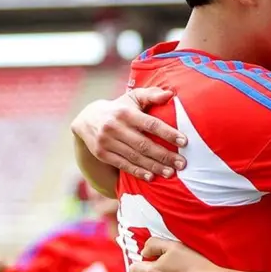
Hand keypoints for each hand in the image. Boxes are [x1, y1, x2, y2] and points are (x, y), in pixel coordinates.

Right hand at [71, 88, 187, 181]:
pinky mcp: (102, 153)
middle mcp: (115, 127)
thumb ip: (151, 95)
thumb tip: (170, 94)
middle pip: (144, 144)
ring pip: (134, 157)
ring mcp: (106, 141)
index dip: (168, 133)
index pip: (150, 124)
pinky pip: (123, 165)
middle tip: (182, 164)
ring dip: (154, 166)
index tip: (184, 142)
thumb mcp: (133, 98)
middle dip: (164, 155)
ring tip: (170, 173)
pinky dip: (137, 171)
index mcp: (126, 113)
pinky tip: (151, 177)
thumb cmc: (119, 109)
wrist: (86, 119)